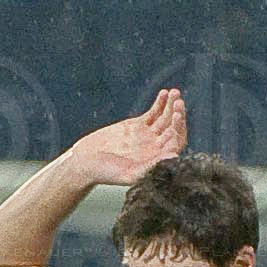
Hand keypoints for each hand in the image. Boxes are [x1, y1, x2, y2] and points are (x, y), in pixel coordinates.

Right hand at [67, 89, 186, 187]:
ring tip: (174, 92)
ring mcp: (149, 136)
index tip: (176, 117)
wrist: (87, 162)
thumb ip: (152, 166)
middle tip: (178, 103)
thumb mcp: (129, 173)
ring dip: (171, 105)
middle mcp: (157, 148)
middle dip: (178, 115)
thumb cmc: (106, 173)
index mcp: (158, 161)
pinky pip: (154, 112)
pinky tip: (164, 93)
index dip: (179, 129)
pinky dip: (160, 103)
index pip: (176, 143)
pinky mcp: (139, 125)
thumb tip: (174, 156)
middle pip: (174, 129)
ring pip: (166, 118)